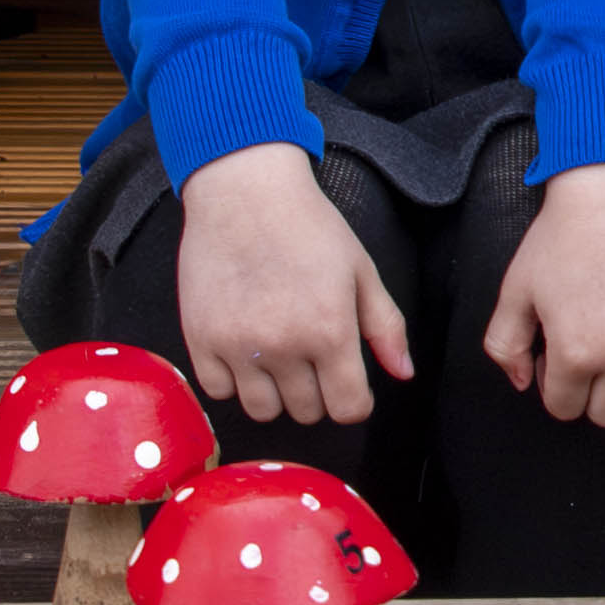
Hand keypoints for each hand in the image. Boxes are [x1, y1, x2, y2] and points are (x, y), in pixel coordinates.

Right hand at [173, 141, 412, 426]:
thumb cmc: (308, 226)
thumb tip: (404, 374)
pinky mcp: (200, 339)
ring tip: (276, 358)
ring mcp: (237, 346)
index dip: (353, 401)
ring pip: (263, 411)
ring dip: (275, 393)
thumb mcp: (360, 269)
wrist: (244, 191)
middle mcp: (284, 346)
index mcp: (330, 331)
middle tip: (310, 356)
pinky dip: (232, 379)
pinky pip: (219, 391)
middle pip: (308, 412)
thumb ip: (386, 326)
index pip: (349, 409)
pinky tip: (242, 350)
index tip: (347, 384)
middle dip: (316, 392)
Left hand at [483, 161, 604, 425]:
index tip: (555, 350)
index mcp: (575, 352)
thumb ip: (505, 345)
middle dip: (587, 389)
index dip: (552, 382)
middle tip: (582, 343)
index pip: (563, 407)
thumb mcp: (516, 289)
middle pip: (603, 415)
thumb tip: (521, 384)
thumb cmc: (563, 237)